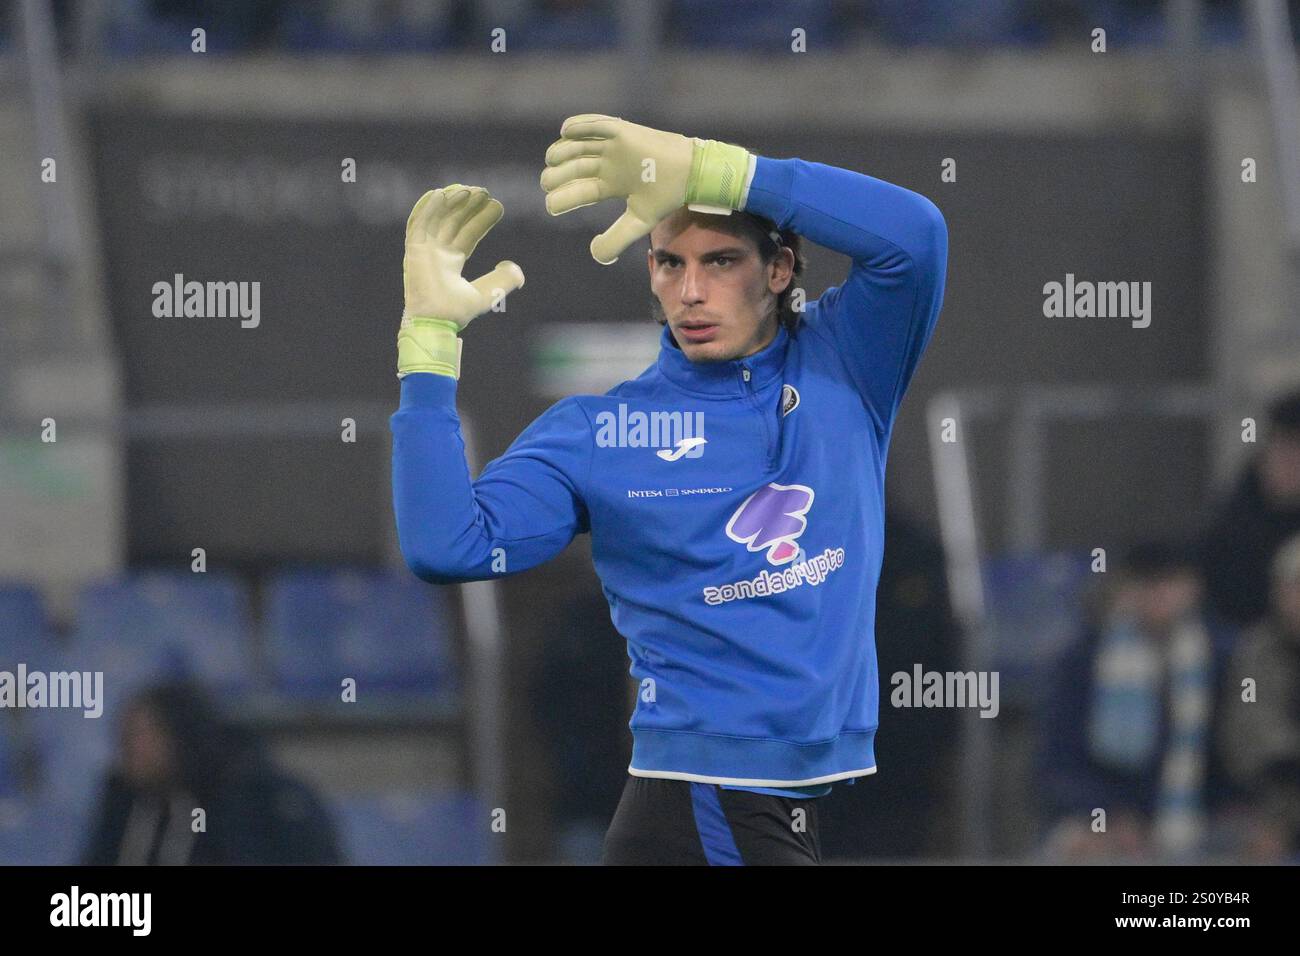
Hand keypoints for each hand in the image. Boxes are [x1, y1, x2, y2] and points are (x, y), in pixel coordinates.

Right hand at [398, 185, 523, 378]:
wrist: (437, 323)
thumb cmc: (457, 313)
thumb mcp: (489, 294)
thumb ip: (504, 281)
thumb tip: (516, 268)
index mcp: (451, 262)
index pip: (468, 234)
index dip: (481, 219)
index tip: (497, 206)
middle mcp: (437, 253)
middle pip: (453, 222)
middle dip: (468, 206)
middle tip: (485, 192)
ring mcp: (424, 250)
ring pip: (438, 218)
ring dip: (451, 202)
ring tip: (470, 190)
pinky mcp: (413, 250)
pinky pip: (418, 224)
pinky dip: (427, 208)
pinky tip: (441, 194)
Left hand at [539, 114, 751, 264]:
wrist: (690, 173)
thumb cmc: (668, 196)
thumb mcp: (639, 222)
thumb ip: (617, 239)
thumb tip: (595, 255)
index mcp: (611, 184)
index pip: (581, 189)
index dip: (563, 197)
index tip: (551, 206)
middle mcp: (609, 164)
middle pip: (576, 166)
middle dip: (558, 175)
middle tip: (547, 183)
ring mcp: (614, 146)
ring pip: (580, 145)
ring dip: (562, 150)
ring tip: (552, 159)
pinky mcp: (622, 131)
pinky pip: (596, 124)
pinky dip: (579, 125)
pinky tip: (565, 132)